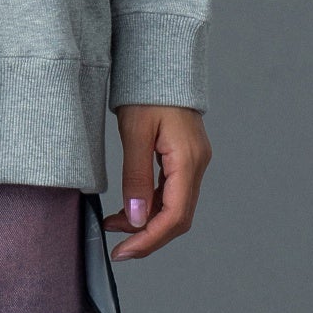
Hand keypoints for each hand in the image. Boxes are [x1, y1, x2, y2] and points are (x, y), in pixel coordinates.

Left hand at [101, 104, 210, 259]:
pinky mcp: (184, 157)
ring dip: (147, 221)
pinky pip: (171, 191)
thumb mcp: (135, 132)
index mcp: (188, 159)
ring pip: (174, 206)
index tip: (124, 252)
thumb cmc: (146, 89)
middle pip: (178, 217)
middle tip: (118, 246)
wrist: (159, 60)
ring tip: (116, 225)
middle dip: (148, 236)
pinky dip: (151, 204)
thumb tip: (135, 218)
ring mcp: (193, 161)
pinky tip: (130, 208)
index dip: (150, 239)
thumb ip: (136, 176)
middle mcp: (196, 164)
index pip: (175, 215)